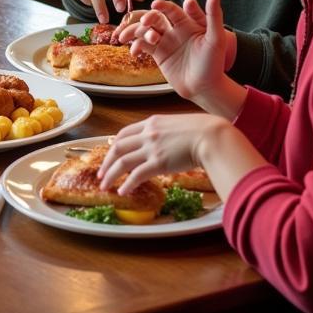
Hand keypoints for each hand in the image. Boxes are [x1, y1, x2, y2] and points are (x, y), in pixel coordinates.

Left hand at [97, 113, 227, 193]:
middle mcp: (147, 133)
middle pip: (118, 147)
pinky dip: (126, 184)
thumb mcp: (178, 125)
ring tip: (105, 185)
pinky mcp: (158, 163)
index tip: (110, 154)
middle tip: (101, 173)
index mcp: (152, 122)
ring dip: (111, 174)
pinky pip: (136, 175)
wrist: (212, 136)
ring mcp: (151, 148)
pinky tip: (123, 191)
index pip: (125, 132)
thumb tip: (166, 142)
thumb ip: (167, 132)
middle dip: (107, 161)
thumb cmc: (203, 131)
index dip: (114, 144)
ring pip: (122, 162)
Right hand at [118, 0, 236, 108]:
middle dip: (148, 18)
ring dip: (137, 31)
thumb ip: (214, 15)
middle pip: (155, 18)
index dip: (163, 6)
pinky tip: (134, 51)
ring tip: (131, 38)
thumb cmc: (214, 63)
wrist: (205, 88)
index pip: (172, 10)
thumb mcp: (216, 38)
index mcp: (187, 24)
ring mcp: (165, 42)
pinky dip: (136, 46)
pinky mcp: (158, 54)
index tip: (155, 4)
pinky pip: (143, 46)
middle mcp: (174, 31)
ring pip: (145, 31)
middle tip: (145, 24)